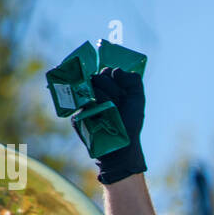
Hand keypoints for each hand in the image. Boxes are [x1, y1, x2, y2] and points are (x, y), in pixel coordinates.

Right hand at [88, 67, 146, 183]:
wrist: (121, 144)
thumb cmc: (130, 122)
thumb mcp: (137, 99)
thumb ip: (133, 80)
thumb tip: (115, 70)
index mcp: (106, 87)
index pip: (106, 72)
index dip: (114, 79)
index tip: (122, 92)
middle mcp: (93, 93)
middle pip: (98, 77)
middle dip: (113, 89)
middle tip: (118, 103)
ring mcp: (83, 103)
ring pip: (92, 88)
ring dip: (107, 98)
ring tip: (112, 111)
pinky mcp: (76, 115)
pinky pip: (85, 104)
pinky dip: (97, 109)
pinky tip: (102, 117)